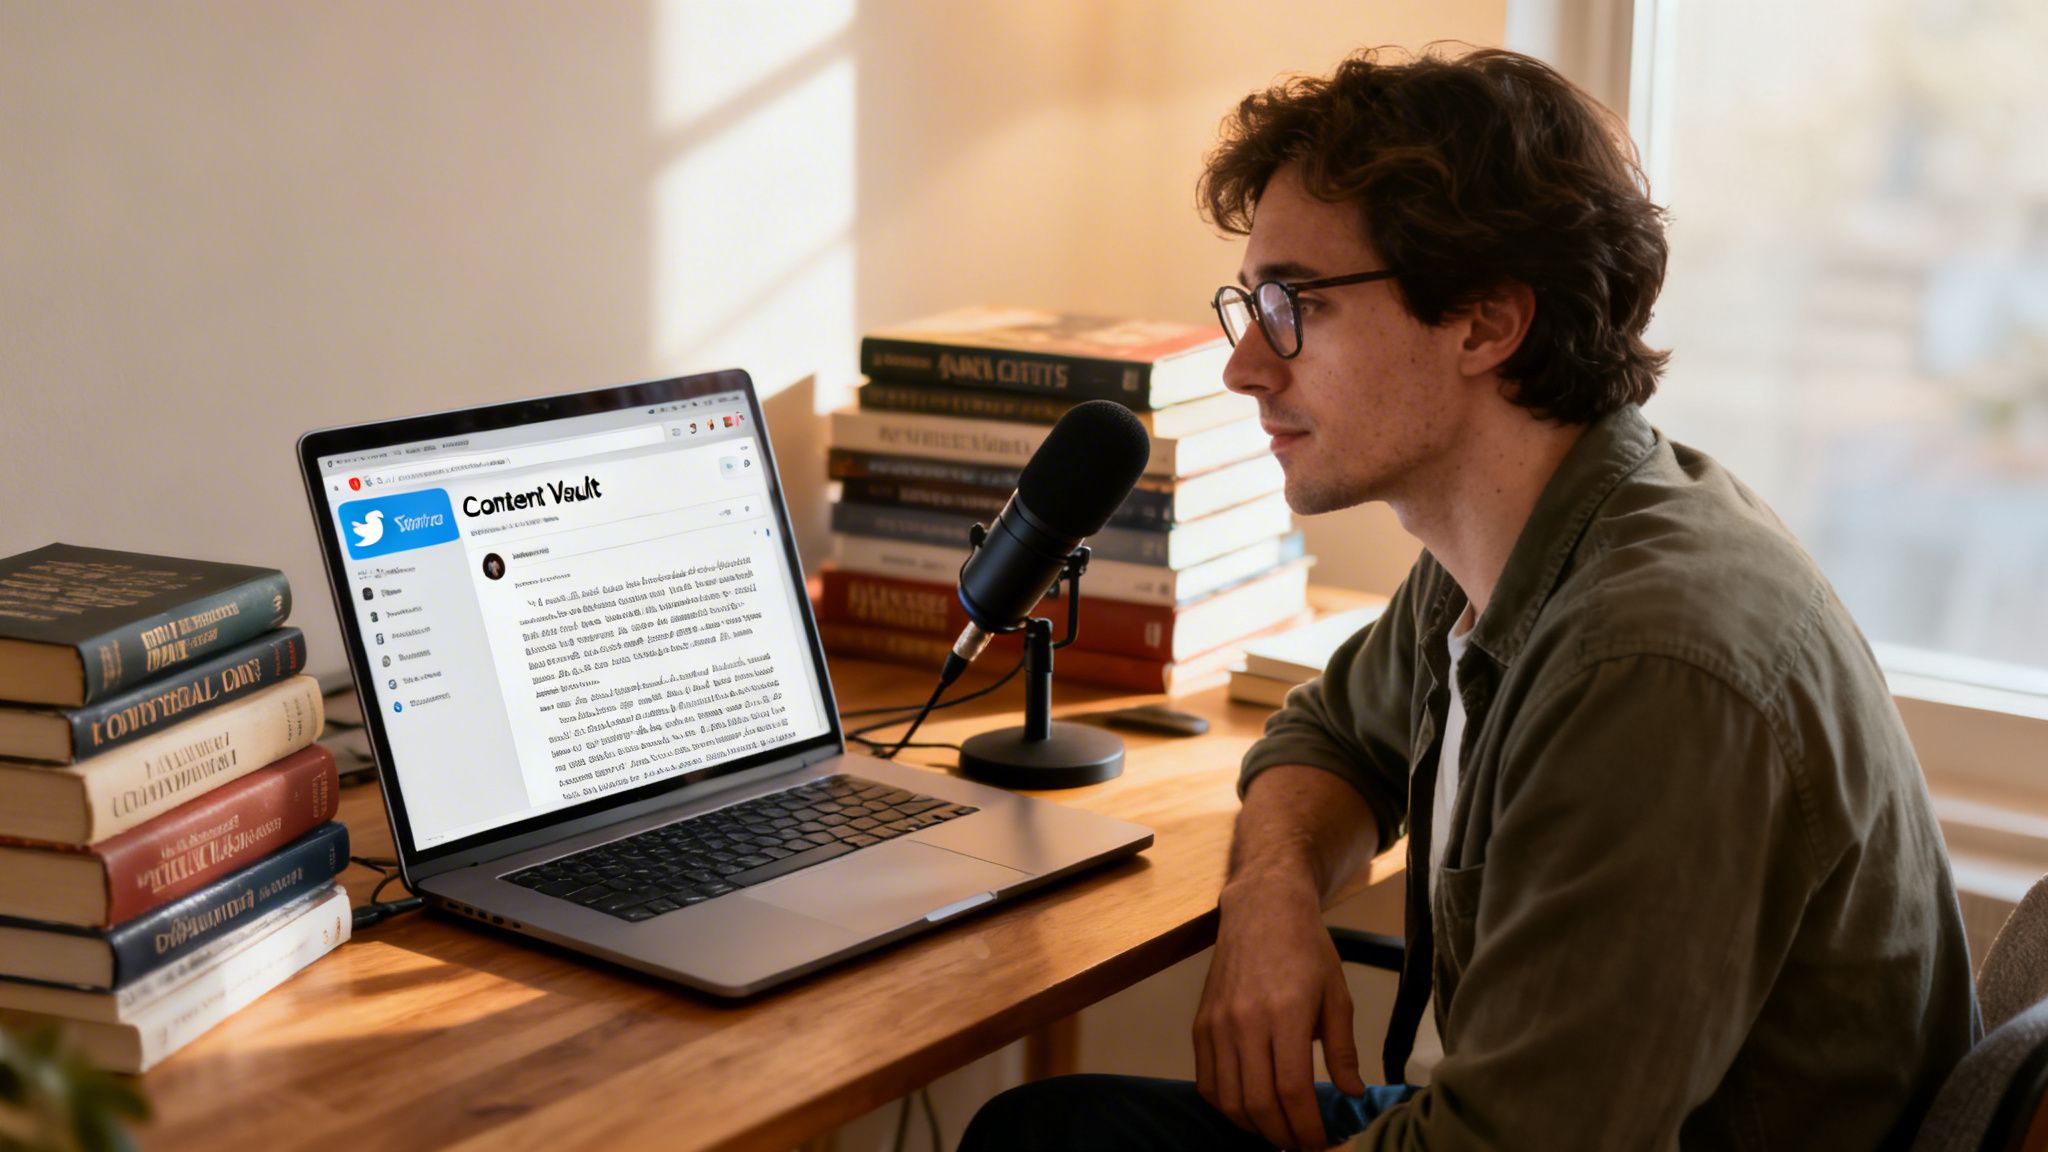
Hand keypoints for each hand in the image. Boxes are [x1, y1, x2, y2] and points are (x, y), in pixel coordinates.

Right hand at [1194, 872, 1366, 1150]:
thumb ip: (1343, 1049)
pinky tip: (1247, 1109)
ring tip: (1276, 1132)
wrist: (1262, 909)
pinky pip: (1206, 1080)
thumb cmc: (1307, 949)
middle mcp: (1244, 1022)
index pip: (1291, 1090)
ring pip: (1227, 1098)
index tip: (1321, 1144)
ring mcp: (1217, 1024)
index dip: (1306, 1127)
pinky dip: (1225, 1105)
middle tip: (1300, 1146)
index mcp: (1285, 1014)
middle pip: (1257, 1102)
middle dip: (1281, 1136)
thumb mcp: (1337, 995)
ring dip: (1253, 1126)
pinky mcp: (1200, 1024)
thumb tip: (1352, 1094)